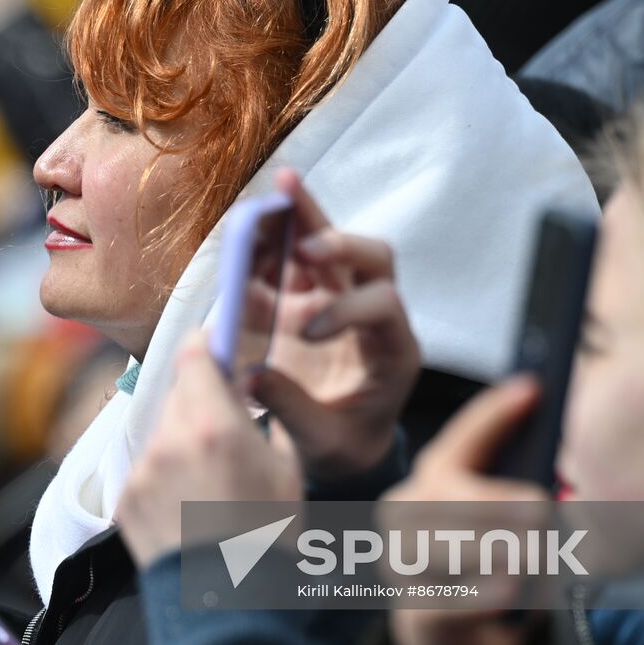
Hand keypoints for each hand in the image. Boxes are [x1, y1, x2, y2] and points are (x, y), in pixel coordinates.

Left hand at [116, 332, 302, 569]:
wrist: (228, 608)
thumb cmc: (270, 541)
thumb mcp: (286, 471)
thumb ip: (260, 421)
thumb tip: (246, 392)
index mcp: (215, 427)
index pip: (193, 355)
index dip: (205, 346)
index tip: (215, 348)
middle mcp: (170, 442)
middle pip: (176, 393)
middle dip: (198, 399)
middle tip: (222, 423)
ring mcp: (142, 472)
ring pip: (161, 431)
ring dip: (181, 439)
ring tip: (209, 479)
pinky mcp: (124, 500)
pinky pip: (147, 468)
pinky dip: (165, 474)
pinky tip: (189, 504)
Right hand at [251, 168, 420, 480]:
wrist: (342, 440)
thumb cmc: (344, 444)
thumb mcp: (324, 441)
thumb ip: (293, 409)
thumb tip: (252, 377)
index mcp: (394, 349)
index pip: (384, 305)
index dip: (346, 310)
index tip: (307, 335)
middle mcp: (374, 313)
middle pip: (371, 257)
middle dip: (338, 244)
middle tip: (303, 247)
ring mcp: (342, 297)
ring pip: (330, 242)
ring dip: (301, 219)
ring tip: (268, 201)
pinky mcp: (310, 295)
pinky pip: (295, 255)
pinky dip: (272, 239)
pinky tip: (249, 229)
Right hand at [382, 377, 548, 644]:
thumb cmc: (486, 569)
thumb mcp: (503, 525)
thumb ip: (521, 499)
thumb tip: (557, 486)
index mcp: (431, 479)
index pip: (462, 437)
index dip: (496, 413)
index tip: (533, 388)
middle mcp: (406, 513)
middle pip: (446, 493)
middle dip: (494, 499)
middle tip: (541, 508)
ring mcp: (402, 563)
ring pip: (442, 546)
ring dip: (492, 548)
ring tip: (532, 552)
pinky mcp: (415, 614)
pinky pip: (449, 600)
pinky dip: (483, 597)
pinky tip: (509, 592)